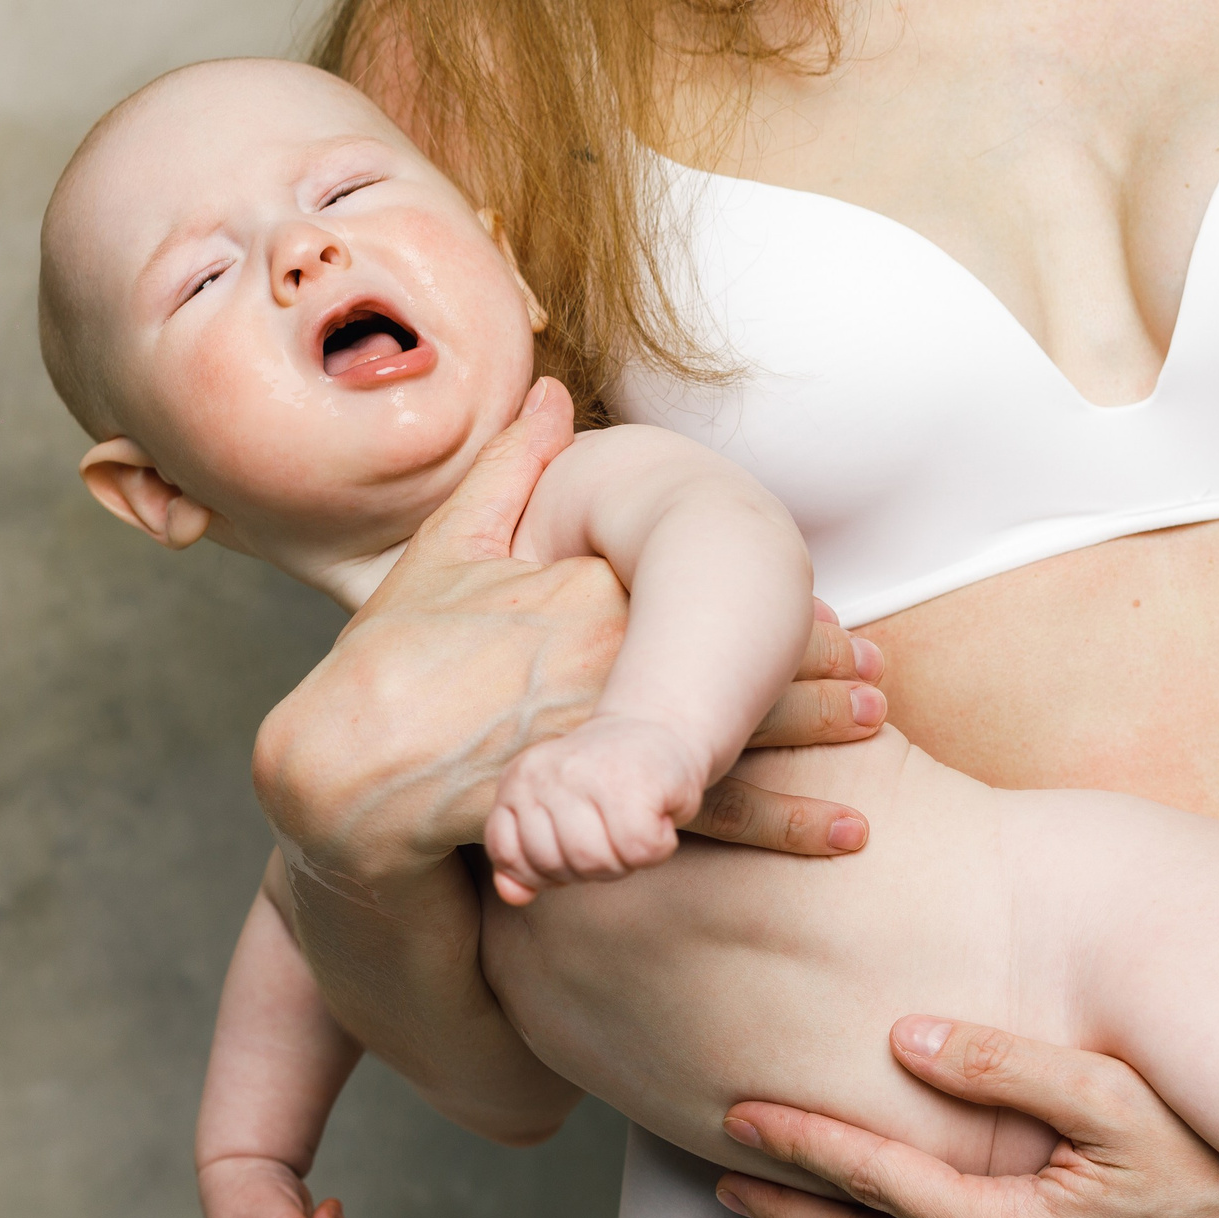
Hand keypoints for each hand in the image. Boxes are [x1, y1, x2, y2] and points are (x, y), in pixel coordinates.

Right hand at [253, 380, 885, 878]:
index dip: (777, 610)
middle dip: (812, 670)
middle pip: (733, 662)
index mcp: (581, 594)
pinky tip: (838, 830)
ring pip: (734, 735)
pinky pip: (699, 819)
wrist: (339, 770)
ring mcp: (601, 733)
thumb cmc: (389, 660)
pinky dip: (774, 824)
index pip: (701, 593)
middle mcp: (604, 658)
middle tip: (879, 673)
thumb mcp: (446, 553)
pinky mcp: (591, 805)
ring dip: (811, 732)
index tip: (835, 619)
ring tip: (874, 725)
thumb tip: (552, 387)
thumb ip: (509, 473)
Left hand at [485, 715, 708, 902]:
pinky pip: (639, 851)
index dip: (545, 869)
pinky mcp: (631, 785)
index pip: (509, 855)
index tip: (575, 844)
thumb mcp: (553, 816)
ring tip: (633, 826)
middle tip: (614, 832)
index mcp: (517, 780)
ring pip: (595, 862)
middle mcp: (544, 774)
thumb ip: (527, 859)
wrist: (659, 729)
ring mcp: (585, 776)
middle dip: (591, 866)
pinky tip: (658, 821)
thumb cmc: (607, 783)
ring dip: (625, 860)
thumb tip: (513, 895)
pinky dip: (658, 848)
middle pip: (556, 865)